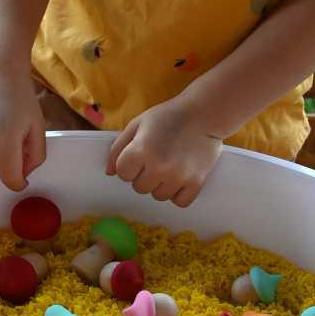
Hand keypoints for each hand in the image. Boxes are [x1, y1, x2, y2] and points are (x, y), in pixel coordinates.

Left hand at [105, 99, 222, 207]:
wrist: (204, 113)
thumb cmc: (168, 116)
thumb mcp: (138, 124)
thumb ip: (118, 148)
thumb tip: (110, 173)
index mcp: (141, 150)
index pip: (122, 174)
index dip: (129, 165)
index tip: (140, 155)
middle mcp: (159, 166)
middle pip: (139, 188)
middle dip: (144, 175)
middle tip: (158, 157)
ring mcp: (178, 176)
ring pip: (159, 196)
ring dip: (161, 184)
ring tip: (171, 165)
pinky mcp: (196, 182)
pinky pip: (179, 202)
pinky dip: (178, 193)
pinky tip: (180, 177)